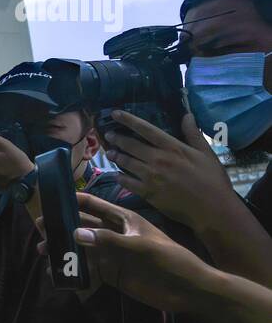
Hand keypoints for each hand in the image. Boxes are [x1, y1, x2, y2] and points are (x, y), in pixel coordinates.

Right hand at [38, 192, 208, 313]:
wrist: (188, 290)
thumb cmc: (170, 260)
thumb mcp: (140, 247)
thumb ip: (108, 241)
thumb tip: (75, 233)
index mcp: (124, 220)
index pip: (95, 206)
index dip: (74, 201)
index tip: (53, 200)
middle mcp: (115, 234)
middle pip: (83, 226)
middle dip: (62, 226)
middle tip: (40, 228)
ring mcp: (112, 254)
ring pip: (82, 248)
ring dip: (63, 248)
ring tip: (43, 251)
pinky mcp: (112, 274)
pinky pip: (87, 269)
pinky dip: (72, 269)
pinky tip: (57, 272)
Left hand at [101, 110, 235, 228]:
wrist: (212, 208)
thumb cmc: (213, 180)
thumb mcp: (206, 153)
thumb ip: (193, 134)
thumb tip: (187, 115)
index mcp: (173, 147)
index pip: (146, 129)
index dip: (129, 120)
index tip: (115, 113)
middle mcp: (158, 159)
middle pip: (131, 145)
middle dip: (117, 139)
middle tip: (108, 135)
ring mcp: (151, 176)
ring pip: (126, 162)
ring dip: (116, 157)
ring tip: (110, 153)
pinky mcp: (147, 192)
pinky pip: (127, 182)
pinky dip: (120, 178)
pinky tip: (116, 175)